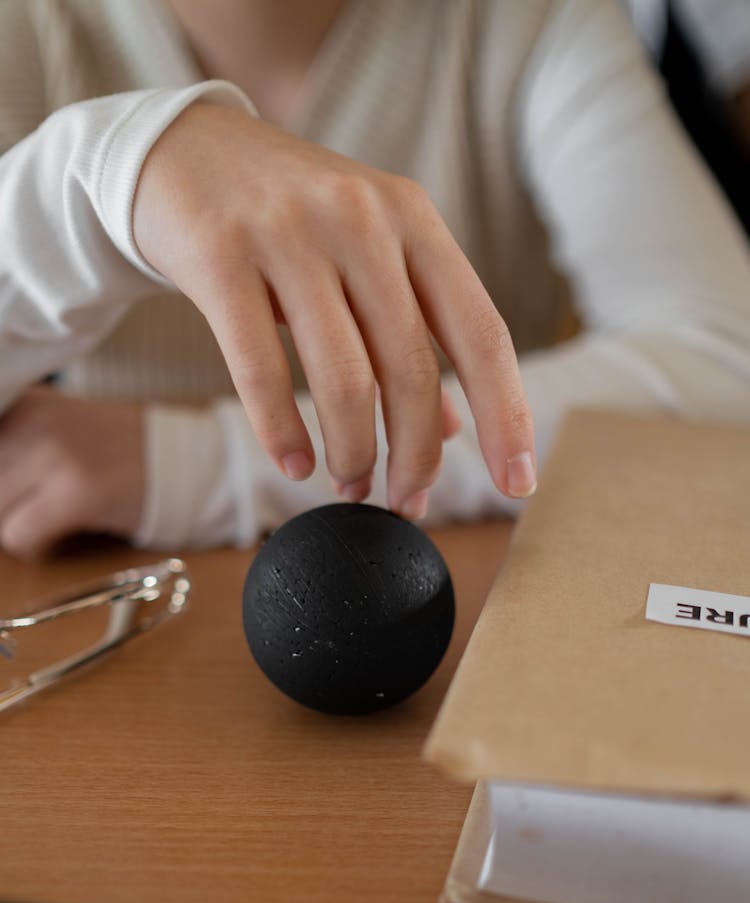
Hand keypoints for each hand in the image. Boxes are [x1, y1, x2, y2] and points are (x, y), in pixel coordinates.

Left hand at [0, 386, 143, 557]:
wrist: (178, 463)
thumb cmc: (110, 452)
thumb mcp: (51, 427)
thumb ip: (8, 444)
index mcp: (22, 401)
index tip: (12, 487)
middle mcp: (33, 420)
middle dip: (2, 503)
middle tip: (32, 505)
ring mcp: (56, 455)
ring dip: (13, 524)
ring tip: (46, 516)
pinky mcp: (78, 493)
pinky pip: (19, 534)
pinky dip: (34, 545)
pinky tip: (57, 534)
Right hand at [133, 104, 535, 517]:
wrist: (182, 149)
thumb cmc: (289, 219)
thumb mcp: (365, 257)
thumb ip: (411, 332)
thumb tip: (450, 428)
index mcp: (412, 218)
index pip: (482, 332)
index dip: (507, 415)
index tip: (519, 483)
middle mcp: (361, 218)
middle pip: (413, 369)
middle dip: (416, 456)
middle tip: (405, 501)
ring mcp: (289, 233)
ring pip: (344, 378)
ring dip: (353, 453)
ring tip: (350, 485)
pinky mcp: (221, 255)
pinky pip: (262, 369)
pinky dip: (282, 433)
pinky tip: (295, 465)